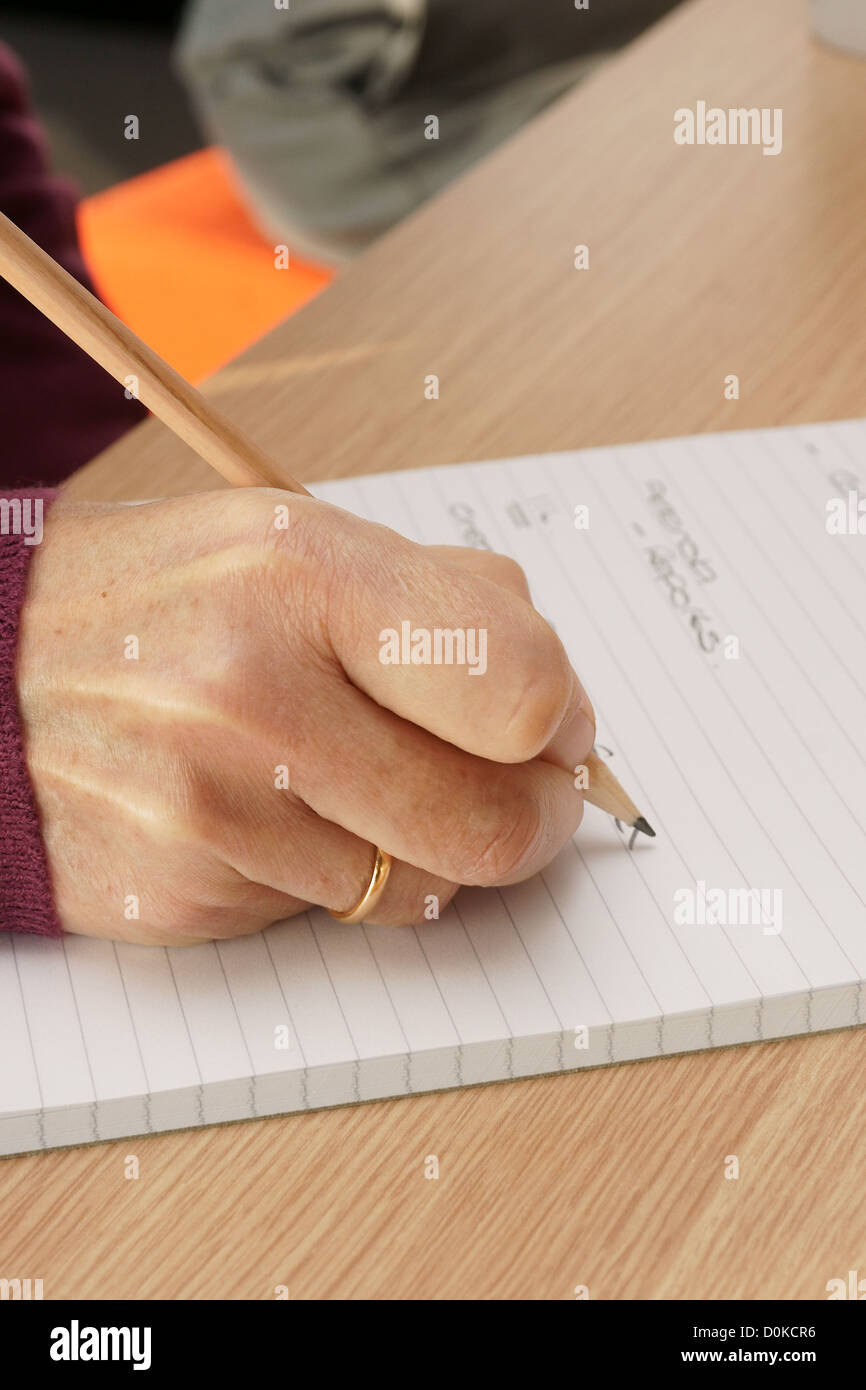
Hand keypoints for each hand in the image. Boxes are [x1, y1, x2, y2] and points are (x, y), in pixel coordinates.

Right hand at [17, 488, 594, 942]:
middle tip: (524, 797)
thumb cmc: (170, 600)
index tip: (554, 726)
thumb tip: (560, 700)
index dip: (562, 719)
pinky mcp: (183, 896)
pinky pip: (332, 915)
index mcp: (300, 574)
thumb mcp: (298, 540)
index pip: (515, 685)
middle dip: (533, 818)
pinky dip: (341, 875)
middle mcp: (249, 695)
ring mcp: (209, 809)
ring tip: (383, 789)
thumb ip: (446, 598)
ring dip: (433, 849)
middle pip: (487, 821)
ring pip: (422, 887)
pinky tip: (290, 819)